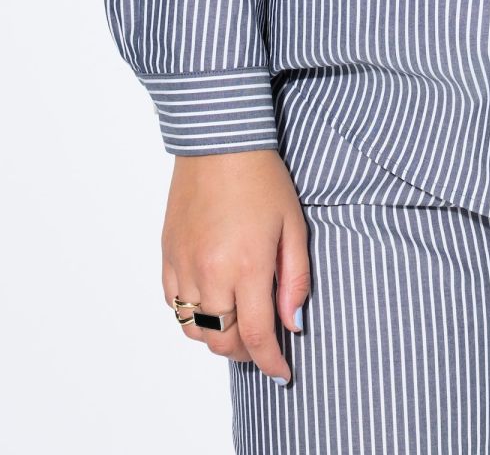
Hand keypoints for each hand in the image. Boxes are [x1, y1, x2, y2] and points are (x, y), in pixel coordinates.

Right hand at [161, 149, 309, 384]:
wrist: (219, 142)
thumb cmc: (262, 179)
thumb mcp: (293, 226)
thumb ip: (295, 279)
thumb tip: (293, 323)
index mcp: (246, 266)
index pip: (256, 335)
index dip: (270, 361)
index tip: (282, 373)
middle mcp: (210, 273)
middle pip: (223, 339)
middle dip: (247, 351)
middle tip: (265, 342)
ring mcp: (184, 266)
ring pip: (195, 329)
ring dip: (218, 336)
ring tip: (238, 322)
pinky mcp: (167, 256)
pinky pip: (174, 304)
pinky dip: (193, 314)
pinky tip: (213, 301)